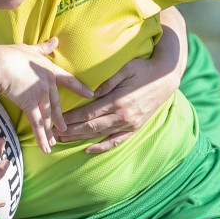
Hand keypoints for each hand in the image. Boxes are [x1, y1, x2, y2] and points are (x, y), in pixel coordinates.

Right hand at [0, 38, 92, 153]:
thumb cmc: (10, 55)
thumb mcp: (29, 49)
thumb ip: (44, 47)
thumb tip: (56, 39)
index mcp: (49, 70)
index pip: (69, 80)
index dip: (80, 88)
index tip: (91, 94)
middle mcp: (48, 84)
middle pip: (56, 104)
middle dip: (60, 118)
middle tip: (65, 129)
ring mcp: (40, 95)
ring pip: (48, 116)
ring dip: (50, 131)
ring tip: (54, 142)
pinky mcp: (30, 104)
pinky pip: (37, 124)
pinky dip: (41, 137)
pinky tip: (46, 148)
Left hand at [56, 52, 177, 152]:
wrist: (166, 78)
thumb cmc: (143, 69)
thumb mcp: (125, 68)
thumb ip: (108, 81)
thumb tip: (91, 92)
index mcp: (118, 100)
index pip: (88, 113)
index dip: (71, 118)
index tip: (57, 119)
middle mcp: (123, 116)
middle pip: (91, 127)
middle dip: (71, 130)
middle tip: (53, 132)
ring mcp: (130, 124)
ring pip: (100, 135)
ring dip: (81, 138)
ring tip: (64, 140)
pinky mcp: (135, 128)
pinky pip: (116, 141)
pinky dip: (102, 147)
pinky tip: (89, 150)